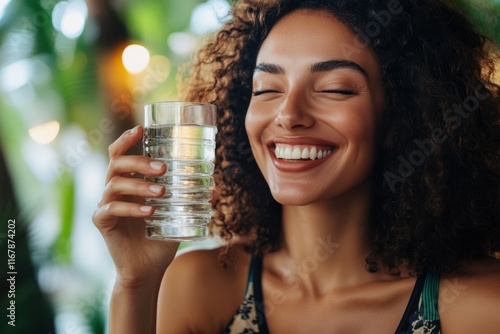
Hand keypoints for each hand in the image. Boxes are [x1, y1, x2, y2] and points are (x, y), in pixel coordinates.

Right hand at [92, 125, 178, 287]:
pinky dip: (131, 208)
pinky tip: (149, 213)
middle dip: (140, 162)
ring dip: (139, 185)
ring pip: (115, 184)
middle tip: (163, 168)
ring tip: (161, 193)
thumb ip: (193, 201)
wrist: (148, 268)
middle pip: (117, 163)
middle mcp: (114, 189)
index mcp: (130, 182)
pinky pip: (111, 208)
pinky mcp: (103, 221)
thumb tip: (216, 189)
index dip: (127, 139)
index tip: (142, 129)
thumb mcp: (180, 216)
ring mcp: (106, 204)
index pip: (121, 153)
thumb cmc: (161, 237)